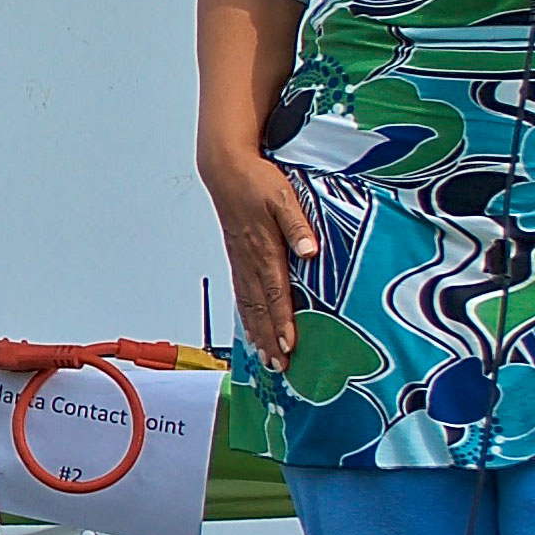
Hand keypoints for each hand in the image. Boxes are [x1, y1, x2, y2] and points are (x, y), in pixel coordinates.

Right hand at [204, 149, 314, 365]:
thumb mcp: (284, 197)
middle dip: (269, 338)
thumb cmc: (255, 180)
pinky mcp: (237, 258)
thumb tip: (309, 251)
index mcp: (263, 247)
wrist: (225, 169)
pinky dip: (247, 316)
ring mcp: (240, 261)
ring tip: (265, 356)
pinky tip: (252, 328)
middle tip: (278, 364)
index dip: (282, 321)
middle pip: (259, 308)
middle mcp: (249, 260)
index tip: (288, 344)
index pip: (274, 292)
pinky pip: (241, 294)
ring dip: (257, 333)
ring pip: (248, 305)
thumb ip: (297, 226)